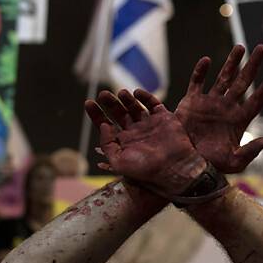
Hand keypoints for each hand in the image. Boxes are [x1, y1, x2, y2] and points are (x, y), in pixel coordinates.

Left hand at [85, 89, 205, 195]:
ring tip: (120, 93)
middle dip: (110, 103)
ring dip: (126, 98)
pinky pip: (152, 103)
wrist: (174, 168)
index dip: (96, 114)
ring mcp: (149, 124)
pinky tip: (136, 93)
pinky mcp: (163, 117)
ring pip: (134, 106)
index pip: (106, 124)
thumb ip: (107, 144)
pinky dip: (145, 96)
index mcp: (124, 142)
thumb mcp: (118, 162)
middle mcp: (135, 132)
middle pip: (118, 113)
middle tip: (103, 94)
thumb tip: (103, 125)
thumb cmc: (145, 169)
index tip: (88, 103)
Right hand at [158, 44, 262, 172]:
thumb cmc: (212, 165)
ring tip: (240, 47)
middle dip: (253, 65)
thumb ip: (250, 152)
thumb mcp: (234, 162)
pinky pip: (196, 82)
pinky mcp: (191, 102)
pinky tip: (206, 60)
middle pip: (243, 82)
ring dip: (232, 62)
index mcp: (238, 121)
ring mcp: (209, 103)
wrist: (186, 162)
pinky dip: (200, 72)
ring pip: (223, 77)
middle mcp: (226, 108)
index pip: (255, 102)